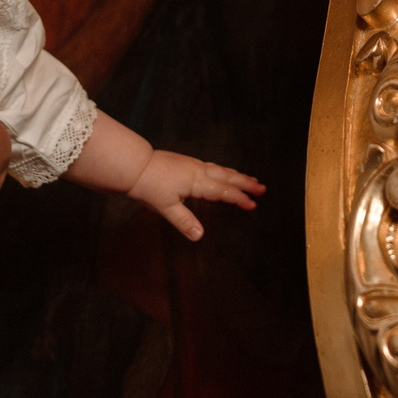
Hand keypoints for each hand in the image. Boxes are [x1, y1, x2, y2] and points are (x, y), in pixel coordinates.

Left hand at [126, 149, 263, 241]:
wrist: (135, 165)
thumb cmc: (149, 186)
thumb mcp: (166, 207)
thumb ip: (184, 221)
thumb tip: (199, 235)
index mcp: (197, 182)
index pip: (224, 192)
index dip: (240, 199)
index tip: (253, 204)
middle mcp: (199, 171)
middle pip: (228, 177)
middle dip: (246, 183)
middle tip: (262, 188)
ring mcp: (193, 164)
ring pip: (221, 170)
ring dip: (236, 175)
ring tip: (249, 179)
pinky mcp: (187, 162)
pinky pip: (212, 166)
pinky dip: (223, 171)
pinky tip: (222, 173)